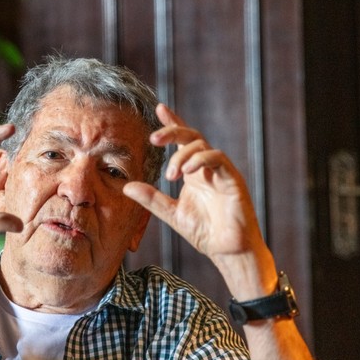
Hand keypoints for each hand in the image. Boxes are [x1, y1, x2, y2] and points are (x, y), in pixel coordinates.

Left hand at [123, 104, 273, 296]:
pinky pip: (217, 158)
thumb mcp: (172, 215)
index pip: (183, 141)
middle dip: (173, 130)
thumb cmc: (205, 233)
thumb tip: (127, 187)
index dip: (172, 123)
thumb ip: (152, 200)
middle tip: (154, 139)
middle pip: (191, 136)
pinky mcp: (232, 179)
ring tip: (171, 174)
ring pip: (202, 145)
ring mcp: (221, 172)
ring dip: (182, 154)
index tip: (158, 108)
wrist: (229, 251)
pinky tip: (187, 171)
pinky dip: (201, 159)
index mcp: (193, 173)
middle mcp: (207, 168)